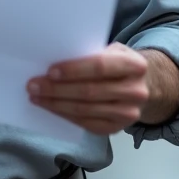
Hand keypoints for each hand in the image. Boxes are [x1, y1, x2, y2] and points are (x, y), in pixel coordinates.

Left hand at [27, 43, 149, 134]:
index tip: (50, 71)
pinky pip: (86, 123)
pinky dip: (65, 115)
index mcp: (135, 65)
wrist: (144, 86)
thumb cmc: (118, 64)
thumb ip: (91, 54)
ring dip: (56, 104)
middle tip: (33, 85)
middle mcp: (135, 91)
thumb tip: (55, 62)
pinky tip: (51, 107)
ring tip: (36, 97)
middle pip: (89, 92)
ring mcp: (128, 113)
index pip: (100, 67)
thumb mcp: (112, 50)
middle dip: (57, 89)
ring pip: (85, 110)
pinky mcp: (117, 128)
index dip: (73, 70)